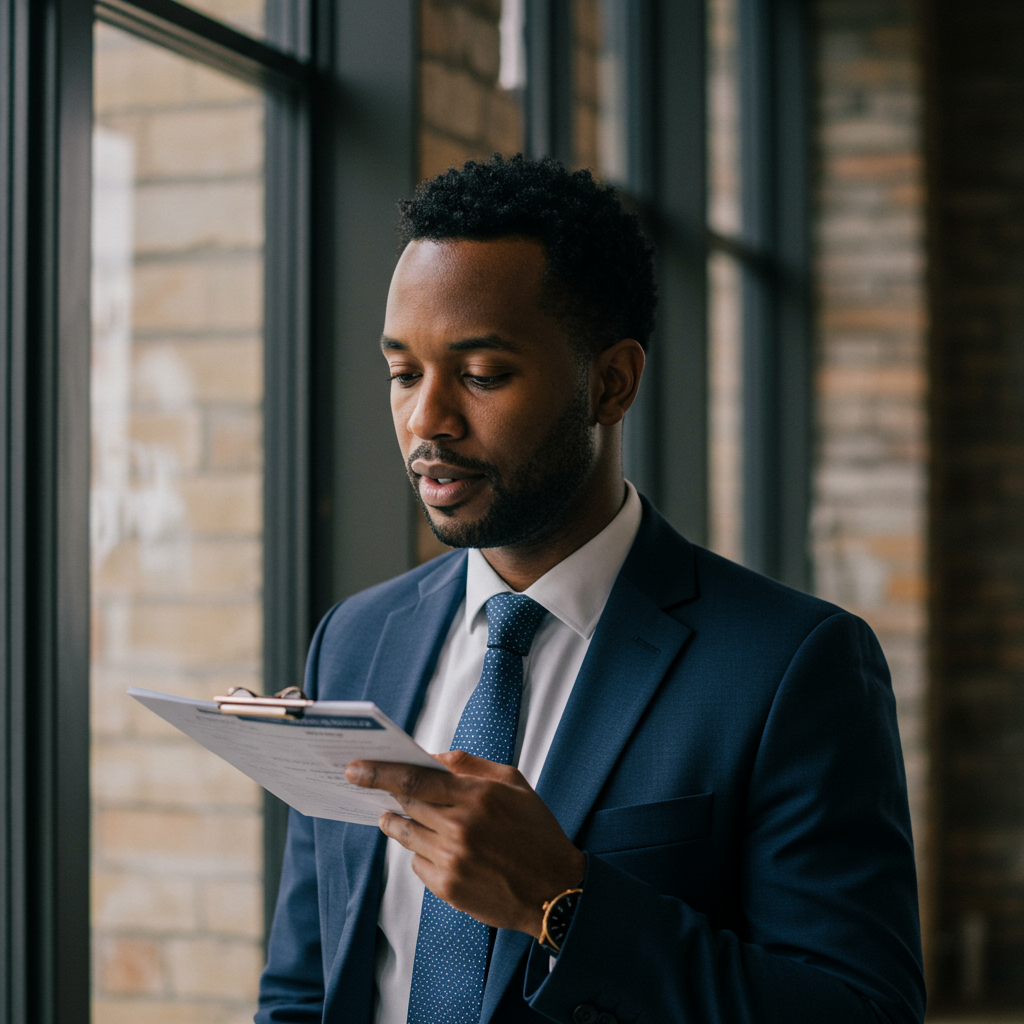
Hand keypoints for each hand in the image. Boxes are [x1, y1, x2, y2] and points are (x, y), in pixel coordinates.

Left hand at [345, 751, 585, 937]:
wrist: (553, 890)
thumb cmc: (535, 831)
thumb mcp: (513, 783)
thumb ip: (470, 765)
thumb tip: (432, 757)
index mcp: (477, 796)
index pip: (415, 779)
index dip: (380, 772)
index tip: (356, 768)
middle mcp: (460, 828)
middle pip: (406, 805)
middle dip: (386, 795)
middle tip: (372, 788)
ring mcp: (452, 860)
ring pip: (407, 835)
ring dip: (398, 823)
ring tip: (395, 817)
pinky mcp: (447, 887)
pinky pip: (417, 863)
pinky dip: (421, 852)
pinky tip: (438, 849)